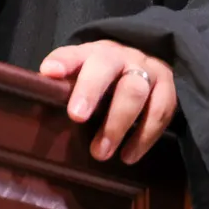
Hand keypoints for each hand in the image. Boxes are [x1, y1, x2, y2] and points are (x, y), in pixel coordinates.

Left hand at [39, 40, 176, 163]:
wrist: (149, 64)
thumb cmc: (107, 77)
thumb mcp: (85, 74)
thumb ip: (66, 85)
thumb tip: (39, 105)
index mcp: (94, 52)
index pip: (75, 52)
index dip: (63, 61)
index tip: (49, 72)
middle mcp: (121, 57)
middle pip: (106, 67)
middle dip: (90, 91)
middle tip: (76, 117)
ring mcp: (148, 70)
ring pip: (135, 91)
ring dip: (117, 124)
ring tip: (101, 153)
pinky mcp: (169, 89)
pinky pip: (160, 112)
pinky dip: (144, 137)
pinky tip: (128, 156)